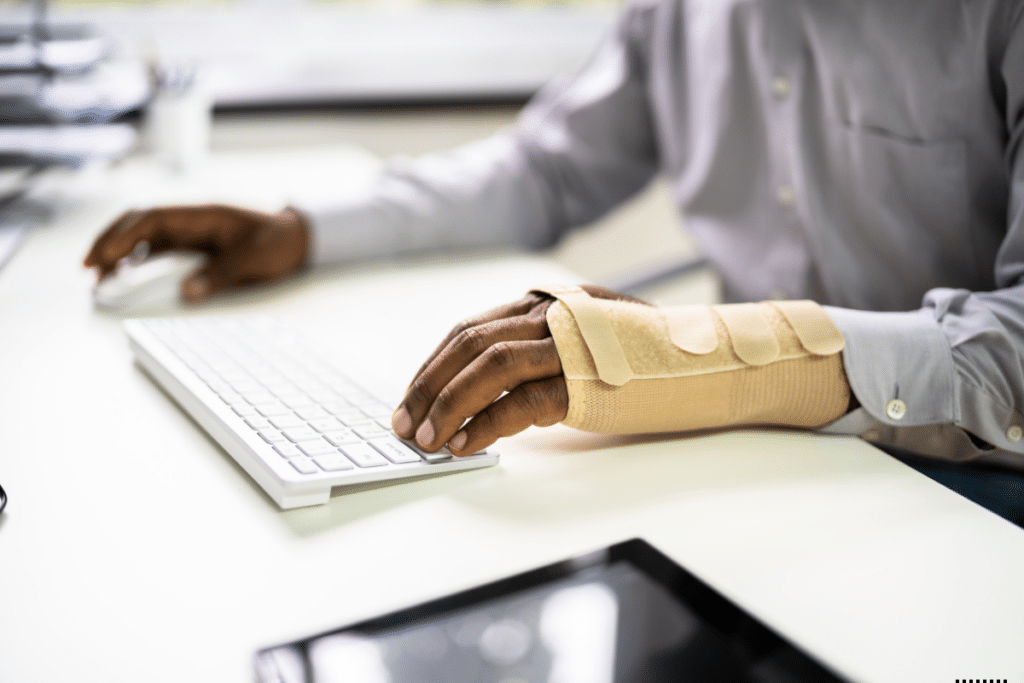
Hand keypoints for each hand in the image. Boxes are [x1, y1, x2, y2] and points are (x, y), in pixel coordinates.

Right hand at [83, 204, 309, 302]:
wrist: (297, 236)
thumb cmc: (277, 241)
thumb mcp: (253, 261)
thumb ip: (220, 275)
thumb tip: (187, 293)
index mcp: (203, 214)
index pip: (153, 218)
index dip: (125, 236)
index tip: (106, 256)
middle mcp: (191, 219)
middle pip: (139, 222)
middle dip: (110, 241)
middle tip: (88, 268)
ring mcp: (190, 231)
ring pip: (144, 236)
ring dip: (120, 252)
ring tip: (99, 277)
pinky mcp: (193, 244)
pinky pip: (158, 249)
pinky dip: (137, 260)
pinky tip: (124, 275)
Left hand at [390, 285, 644, 455]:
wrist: (709, 362)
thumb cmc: (644, 360)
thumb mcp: (583, 341)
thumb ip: (540, 351)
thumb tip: (485, 394)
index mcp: (545, 305)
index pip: (469, 329)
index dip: (434, 366)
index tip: (413, 399)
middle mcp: (552, 315)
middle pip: (469, 344)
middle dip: (429, 387)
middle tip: (406, 424)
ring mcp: (570, 344)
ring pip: (490, 366)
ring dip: (450, 405)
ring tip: (430, 439)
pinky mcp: (588, 380)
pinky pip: (524, 400)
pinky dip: (488, 424)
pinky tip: (468, 443)